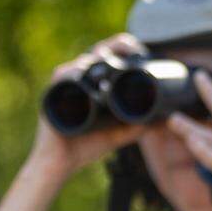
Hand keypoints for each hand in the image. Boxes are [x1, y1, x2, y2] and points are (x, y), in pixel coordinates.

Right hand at [28, 33, 148, 179]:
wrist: (61, 164)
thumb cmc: (86, 147)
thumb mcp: (116, 134)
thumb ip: (135, 127)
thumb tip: (159, 121)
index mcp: (93, 84)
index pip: (109, 57)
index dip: (124, 49)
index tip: (142, 53)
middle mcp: (79, 80)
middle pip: (97, 53)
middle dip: (115, 46)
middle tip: (133, 50)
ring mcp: (65, 86)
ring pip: (83, 62)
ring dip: (98, 58)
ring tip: (114, 61)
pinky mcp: (52, 95)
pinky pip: (62, 77)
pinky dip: (74, 72)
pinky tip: (84, 71)